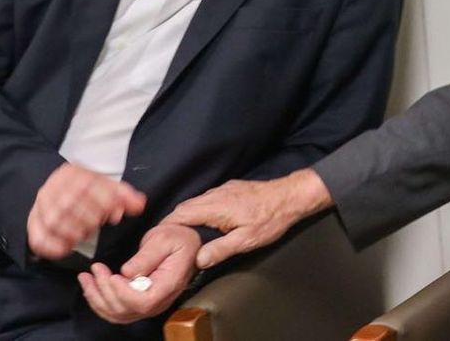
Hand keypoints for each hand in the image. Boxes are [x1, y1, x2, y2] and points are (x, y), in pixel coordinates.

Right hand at [27, 162, 146, 258]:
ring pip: (55, 222)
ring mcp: (40, 205)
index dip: (105, 203)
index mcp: (73, 173)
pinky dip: (54, 247)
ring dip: (74, 232)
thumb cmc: (86, 189)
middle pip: (70, 205)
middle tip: (97, 224)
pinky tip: (68, 247)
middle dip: (89, 219)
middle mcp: (53, 187)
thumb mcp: (106, 185)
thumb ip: (124, 195)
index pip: (88, 187)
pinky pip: (39, 238)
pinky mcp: (32, 222)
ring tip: (84, 233)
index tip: (115, 215)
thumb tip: (139, 205)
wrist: (56, 186)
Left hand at [77, 224, 201, 323]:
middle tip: (96, 269)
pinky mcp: (140, 303)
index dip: (124, 293)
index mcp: (170, 284)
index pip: (144, 301)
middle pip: (127, 310)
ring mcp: (150, 304)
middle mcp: (160, 300)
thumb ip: (147, 256)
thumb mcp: (164, 239)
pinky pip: (117, 311)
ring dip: (98, 298)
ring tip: (87, 278)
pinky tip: (92, 287)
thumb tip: (128, 272)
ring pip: (118, 314)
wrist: (183, 242)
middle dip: (105, 291)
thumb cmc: (177, 238)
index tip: (112, 276)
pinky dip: (100, 302)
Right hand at [162, 168, 332, 268]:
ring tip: (181, 235)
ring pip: (195, 202)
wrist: (291, 196)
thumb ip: (220, 250)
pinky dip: (198, 211)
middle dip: (172, 223)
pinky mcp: (230, 190)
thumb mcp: (246, 240)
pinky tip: (202, 223)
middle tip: (166, 241)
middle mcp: (215, 195)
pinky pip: (206, 200)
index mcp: (215, 207)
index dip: (166, 227)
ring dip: (185, 217)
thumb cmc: (271, 218)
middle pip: (184, 207)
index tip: (157, 240)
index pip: (180, 214)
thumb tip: (198, 260)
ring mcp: (223, 190)